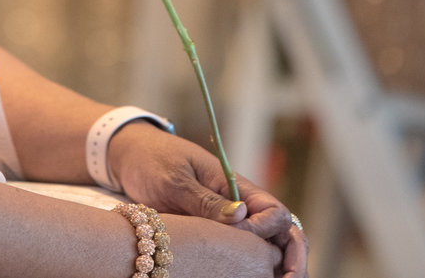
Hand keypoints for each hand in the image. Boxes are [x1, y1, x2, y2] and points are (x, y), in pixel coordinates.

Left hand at [109, 122, 308, 277]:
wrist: (131, 157)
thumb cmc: (153, 160)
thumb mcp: (175, 179)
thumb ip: (207, 200)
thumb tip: (243, 216)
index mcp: (236, 186)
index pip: (274, 212)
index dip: (265, 231)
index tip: (238, 237)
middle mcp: (239, 204)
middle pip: (283, 231)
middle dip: (293, 256)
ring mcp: (229, 219)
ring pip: (268, 245)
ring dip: (278, 266)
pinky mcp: (213, 232)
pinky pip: (241, 251)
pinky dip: (252, 268)